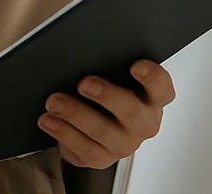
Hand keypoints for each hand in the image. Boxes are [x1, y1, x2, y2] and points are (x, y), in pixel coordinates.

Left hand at [37, 61, 175, 169]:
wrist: (98, 122)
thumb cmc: (110, 91)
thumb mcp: (116, 76)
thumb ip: (111, 65)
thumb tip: (86, 53)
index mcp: (153, 99)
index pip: (162, 88)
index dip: (152, 77)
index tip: (136, 65)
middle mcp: (143, 124)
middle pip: (131, 112)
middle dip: (106, 96)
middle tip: (84, 83)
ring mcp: (124, 144)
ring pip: (102, 132)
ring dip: (76, 115)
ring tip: (55, 102)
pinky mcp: (102, 158)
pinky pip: (84, 149)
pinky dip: (64, 133)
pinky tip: (49, 121)